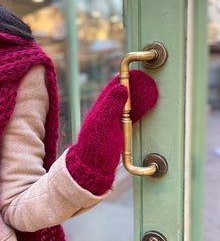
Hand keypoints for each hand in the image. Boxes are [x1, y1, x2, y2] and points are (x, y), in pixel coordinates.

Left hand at [66, 70, 158, 194]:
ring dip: (138, 97)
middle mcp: (107, 112)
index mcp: (102, 108)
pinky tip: (143, 107)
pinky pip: (130, 115)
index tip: (139, 73)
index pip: (116, 87)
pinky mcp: (118, 131)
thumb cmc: (95, 147)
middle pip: (123, 94)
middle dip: (135, 86)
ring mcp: (113, 121)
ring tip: (148, 89)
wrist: (92, 168)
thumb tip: (122, 86)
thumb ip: (111, 106)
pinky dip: (138, 109)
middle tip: (147, 79)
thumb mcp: (102, 124)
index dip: (127, 78)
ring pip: (128, 104)